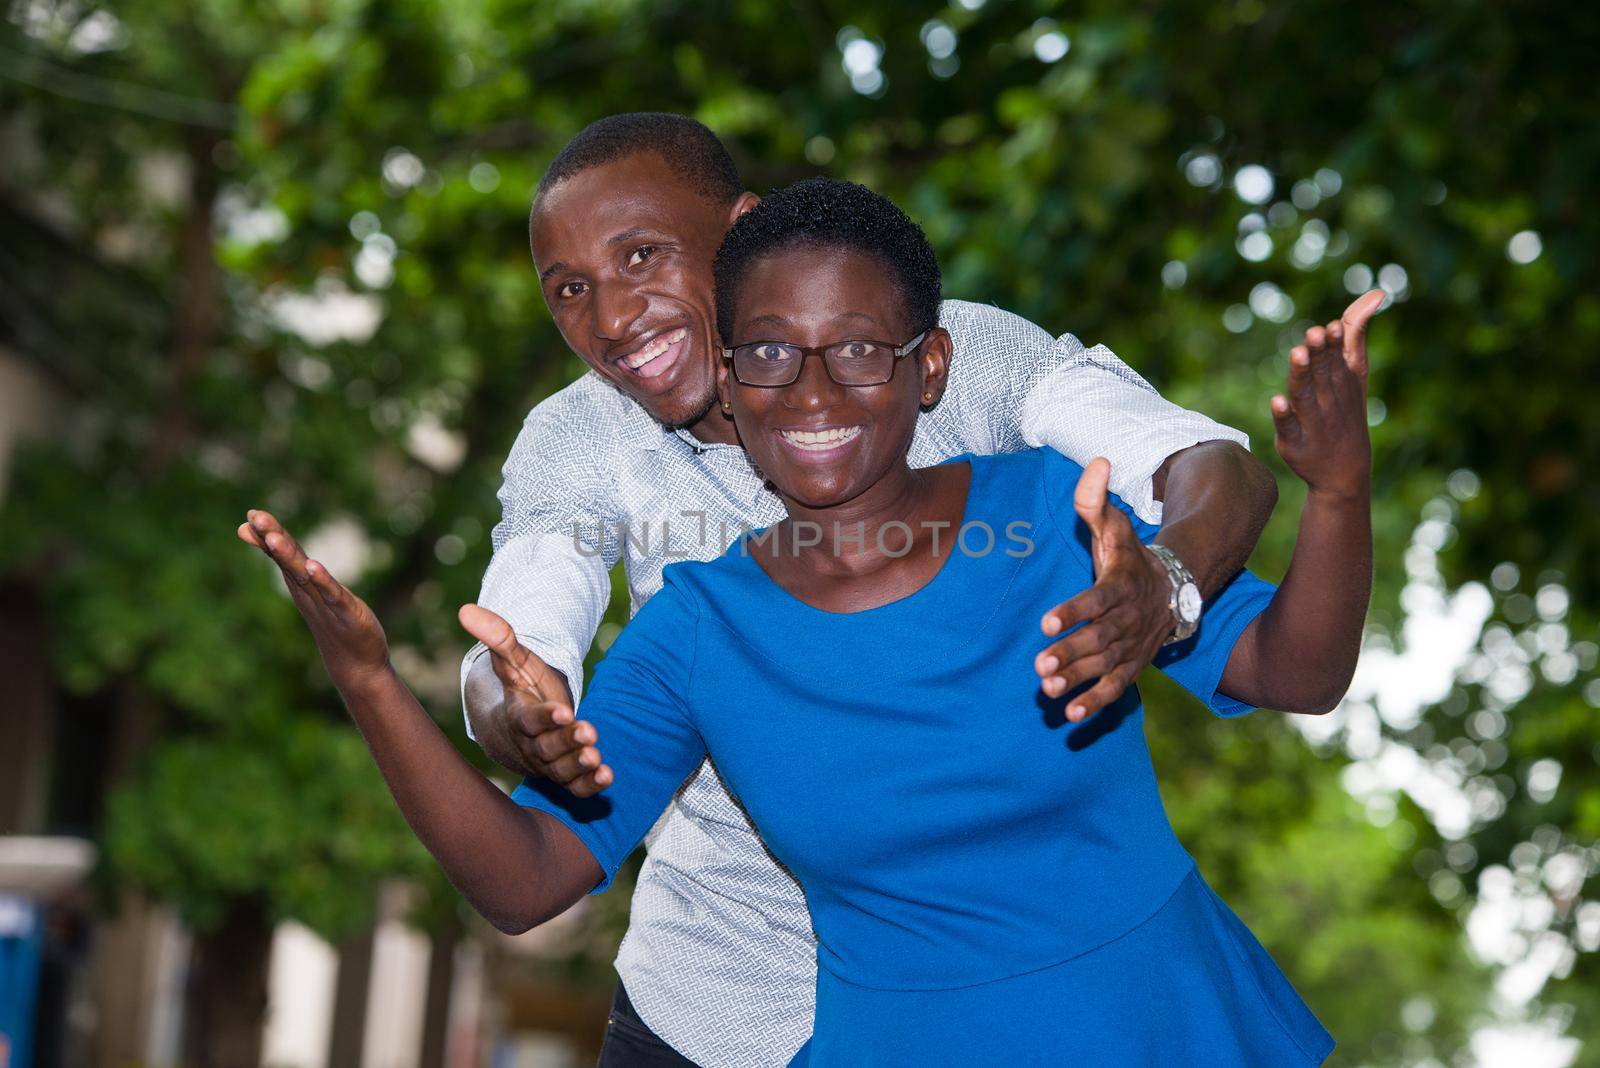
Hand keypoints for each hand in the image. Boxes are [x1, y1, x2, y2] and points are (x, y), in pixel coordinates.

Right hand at [237, 510, 389, 688]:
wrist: (356, 665)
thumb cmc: (335, 624)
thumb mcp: (316, 593)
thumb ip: (302, 571)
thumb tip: (282, 552)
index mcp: (302, 584)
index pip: (282, 554)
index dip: (268, 533)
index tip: (250, 514)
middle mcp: (308, 592)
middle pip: (287, 560)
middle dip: (272, 537)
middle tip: (254, 517)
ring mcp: (325, 604)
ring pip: (303, 576)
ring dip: (288, 556)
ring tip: (274, 538)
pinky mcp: (347, 614)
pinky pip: (332, 594)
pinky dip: (322, 580)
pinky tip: (312, 566)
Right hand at [457, 604, 612, 796]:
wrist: (524, 731)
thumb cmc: (523, 691)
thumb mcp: (515, 663)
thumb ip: (499, 638)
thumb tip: (467, 609)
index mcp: (519, 718)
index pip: (529, 720)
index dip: (545, 717)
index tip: (563, 711)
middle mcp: (532, 746)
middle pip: (548, 747)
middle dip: (567, 741)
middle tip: (588, 732)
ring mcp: (548, 765)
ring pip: (561, 770)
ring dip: (579, 765)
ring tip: (596, 756)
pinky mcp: (565, 778)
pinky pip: (574, 788)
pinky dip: (589, 786)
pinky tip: (606, 776)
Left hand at [1034, 458, 1172, 722]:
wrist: (1173, 589)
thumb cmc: (1130, 557)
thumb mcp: (1116, 526)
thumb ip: (1096, 501)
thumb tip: (1096, 463)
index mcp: (1120, 585)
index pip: (1096, 599)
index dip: (1073, 611)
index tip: (1045, 621)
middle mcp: (1127, 618)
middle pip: (1098, 638)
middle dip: (1070, 652)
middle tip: (1040, 666)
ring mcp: (1131, 645)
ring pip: (1104, 665)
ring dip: (1078, 679)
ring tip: (1048, 689)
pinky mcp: (1133, 665)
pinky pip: (1117, 687)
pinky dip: (1096, 702)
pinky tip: (1070, 715)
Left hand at [1272, 290, 1383, 498]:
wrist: (1345, 472)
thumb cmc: (1347, 413)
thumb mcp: (1356, 374)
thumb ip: (1356, 334)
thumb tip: (1375, 295)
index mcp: (1341, 383)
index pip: (1337, 360)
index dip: (1333, 344)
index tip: (1330, 327)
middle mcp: (1328, 400)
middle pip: (1321, 374)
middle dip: (1319, 354)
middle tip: (1314, 333)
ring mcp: (1312, 422)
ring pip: (1305, 396)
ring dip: (1301, 376)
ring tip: (1297, 354)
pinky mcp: (1294, 443)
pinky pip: (1288, 428)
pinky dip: (1284, 416)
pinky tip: (1277, 402)